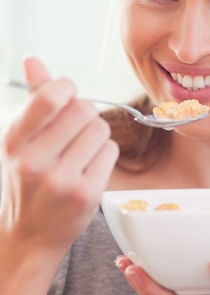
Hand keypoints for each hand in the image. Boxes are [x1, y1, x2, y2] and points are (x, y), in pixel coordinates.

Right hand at [0, 57, 118, 255]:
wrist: (29, 234)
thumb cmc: (27, 179)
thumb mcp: (20, 140)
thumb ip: (33, 99)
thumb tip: (32, 59)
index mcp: (14, 141)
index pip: (50, 97)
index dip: (67, 89)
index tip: (66, 97)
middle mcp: (34, 162)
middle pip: (83, 110)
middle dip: (85, 114)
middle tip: (76, 129)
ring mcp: (61, 181)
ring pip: (101, 130)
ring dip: (96, 135)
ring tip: (80, 151)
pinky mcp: (86, 195)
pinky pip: (110, 152)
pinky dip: (104, 155)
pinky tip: (88, 168)